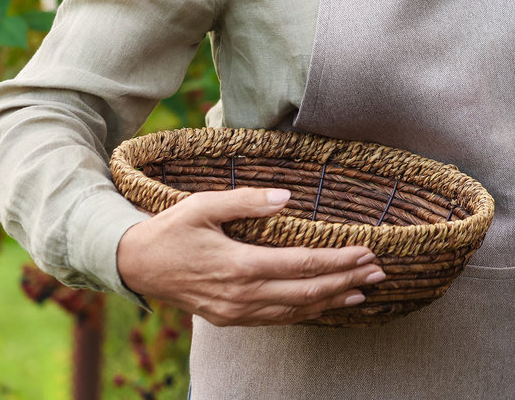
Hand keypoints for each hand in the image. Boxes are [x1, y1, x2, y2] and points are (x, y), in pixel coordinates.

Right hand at [116, 187, 384, 326]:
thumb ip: (246, 200)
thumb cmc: (171, 229)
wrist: (135, 265)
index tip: (368, 252)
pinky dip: (306, 312)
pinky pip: (277, 319)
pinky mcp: (230, 317)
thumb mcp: (204, 204)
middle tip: (380, 272)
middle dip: (347, 282)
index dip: (339, 261)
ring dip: (332, 300)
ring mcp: (236, 311)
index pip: (303, 265)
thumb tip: (286, 196)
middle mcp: (242, 295)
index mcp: (239, 265)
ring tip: (363, 291)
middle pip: (307, 292)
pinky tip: (325, 304)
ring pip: (295, 310)